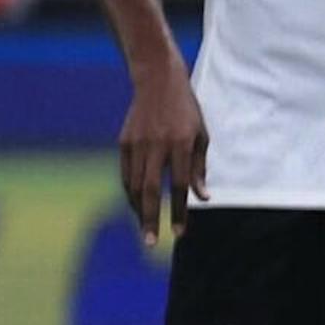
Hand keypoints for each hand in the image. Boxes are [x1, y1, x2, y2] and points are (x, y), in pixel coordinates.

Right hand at [117, 67, 208, 246]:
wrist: (157, 81)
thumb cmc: (187, 111)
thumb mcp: (202, 136)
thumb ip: (200, 169)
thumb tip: (202, 198)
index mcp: (180, 144)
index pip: (179, 185)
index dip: (179, 211)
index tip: (180, 233)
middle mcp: (156, 145)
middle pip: (150, 190)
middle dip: (150, 219)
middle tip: (152, 243)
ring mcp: (136, 143)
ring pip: (133, 185)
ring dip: (138, 210)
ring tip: (145, 228)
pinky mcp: (123, 142)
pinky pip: (125, 174)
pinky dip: (130, 193)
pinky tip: (136, 205)